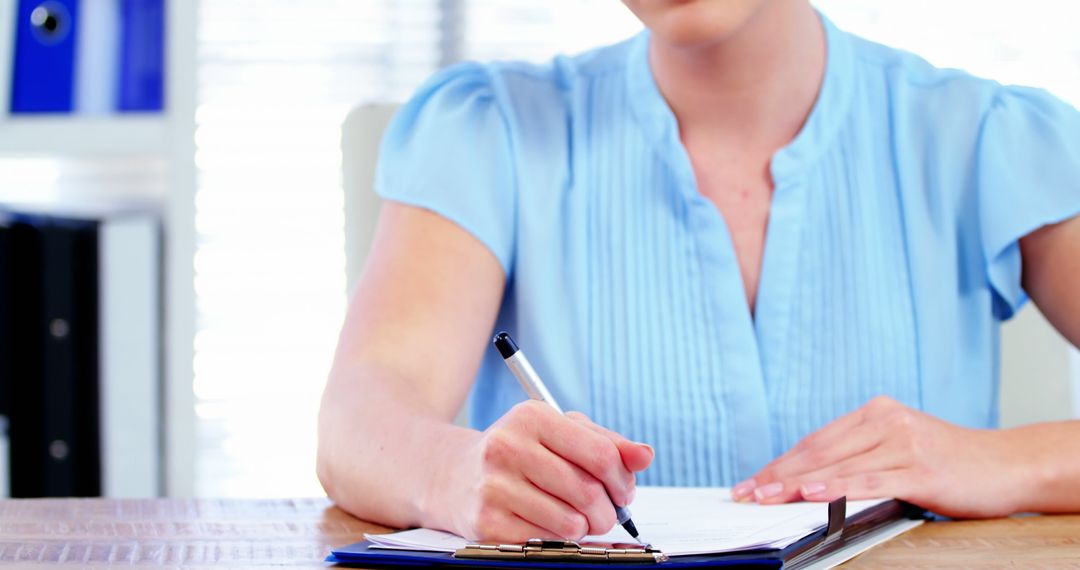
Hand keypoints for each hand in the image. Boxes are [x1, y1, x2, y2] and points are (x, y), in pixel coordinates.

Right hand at [436, 401, 653, 541]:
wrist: (452, 474)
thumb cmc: (519, 452)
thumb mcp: (559, 433)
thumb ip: (607, 442)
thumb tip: (645, 455)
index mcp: (532, 417)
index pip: (600, 454)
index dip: (623, 479)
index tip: (623, 490)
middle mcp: (509, 447)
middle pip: (588, 492)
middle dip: (608, 510)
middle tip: (604, 512)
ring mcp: (494, 486)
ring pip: (571, 522)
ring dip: (584, 528)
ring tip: (575, 519)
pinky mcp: (486, 523)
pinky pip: (546, 542)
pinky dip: (558, 541)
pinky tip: (548, 526)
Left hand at [731, 396, 1028, 517]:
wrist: (1008, 463)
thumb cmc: (951, 461)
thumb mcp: (899, 448)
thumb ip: (860, 456)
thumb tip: (809, 481)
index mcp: (875, 413)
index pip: (815, 441)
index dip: (779, 462)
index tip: (752, 481)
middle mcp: (886, 421)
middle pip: (818, 451)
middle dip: (777, 474)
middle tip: (746, 492)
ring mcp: (903, 444)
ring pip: (837, 466)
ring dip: (795, 485)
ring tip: (766, 496)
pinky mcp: (921, 470)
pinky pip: (870, 480)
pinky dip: (837, 488)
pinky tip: (813, 494)